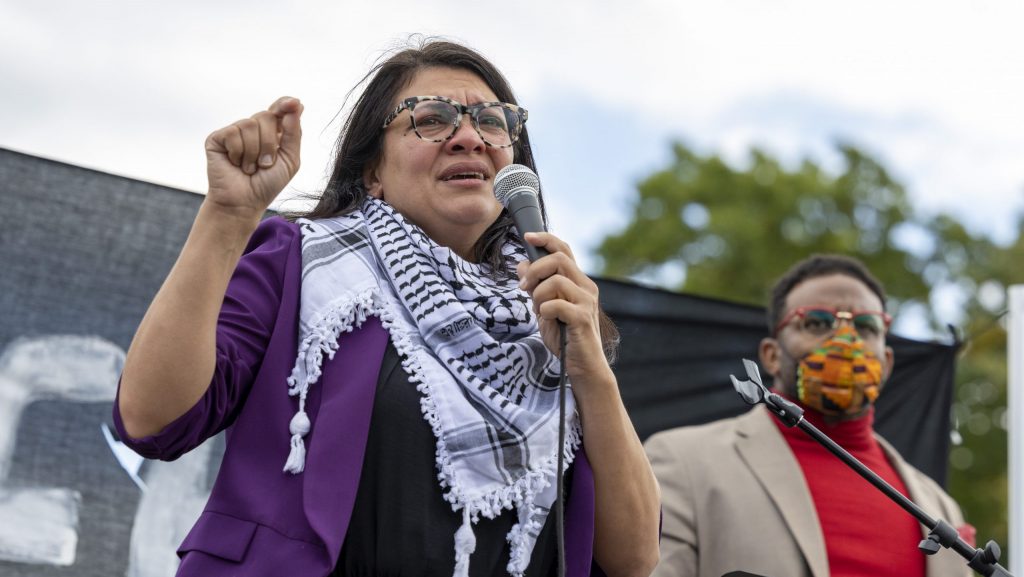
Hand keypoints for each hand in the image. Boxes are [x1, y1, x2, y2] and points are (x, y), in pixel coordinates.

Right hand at [203, 96, 302, 219]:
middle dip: (270, 144)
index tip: (293, 103)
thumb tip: (296, 104)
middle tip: (265, 164)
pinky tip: (235, 164)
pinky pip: (233, 134)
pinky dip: (238, 153)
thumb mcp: (290, 160)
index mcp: (272, 132)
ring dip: (254, 153)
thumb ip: (294, 133)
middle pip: (266, 116)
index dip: (285, 104)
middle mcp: (253, 128)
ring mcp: (234, 132)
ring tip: (249, 167)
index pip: (279, 109)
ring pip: (250, 125)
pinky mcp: (217, 138)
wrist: (244, 203)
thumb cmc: (267, 184)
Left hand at [516, 232, 611, 382]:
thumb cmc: (565, 338)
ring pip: (556, 280)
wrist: (583, 367)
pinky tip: (547, 319)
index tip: (527, 237)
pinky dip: (545, 310)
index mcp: (578, 282)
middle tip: (523, 287)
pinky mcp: (583, 318)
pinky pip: (557, 304)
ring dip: (538, 294)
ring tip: (538, 310)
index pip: (564, 250)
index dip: (546, 239)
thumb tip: (521, 264)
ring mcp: (586, 302)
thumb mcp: (544, 309)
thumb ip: (535, 287)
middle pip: (559, 259)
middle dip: (535, 270)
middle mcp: (586, 287)